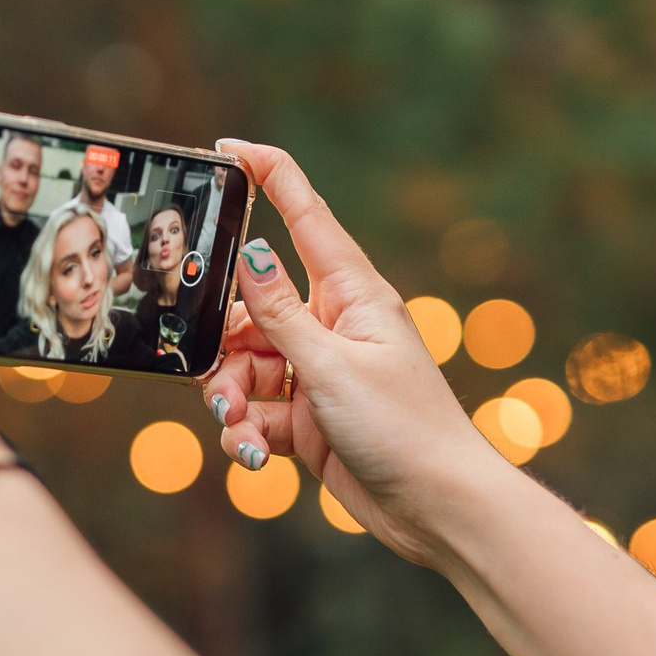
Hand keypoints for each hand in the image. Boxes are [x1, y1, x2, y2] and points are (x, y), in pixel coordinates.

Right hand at [203, 140, 501, 565]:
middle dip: (222, 349)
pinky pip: (255, 412)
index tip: (226, 149)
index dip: (267, 175)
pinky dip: (246, 435)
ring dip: (230, 402)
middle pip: (249, 311)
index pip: (304, 215)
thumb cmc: (402, 427)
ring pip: (243, 367)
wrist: (436, 506)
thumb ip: (280, 313)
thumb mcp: (330, 366)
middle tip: (219, 383)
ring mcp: (318, 372)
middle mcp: (332, 325)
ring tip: (240, 432)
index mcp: (350, 294)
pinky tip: (254, 459)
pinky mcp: (308, 417)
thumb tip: (251, 253)